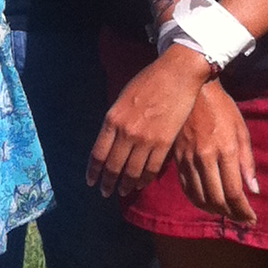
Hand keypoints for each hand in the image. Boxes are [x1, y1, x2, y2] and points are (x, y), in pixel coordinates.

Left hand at [87, 45, 211, 200]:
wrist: (175, 75)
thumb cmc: (147, 83)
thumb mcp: (121, 100)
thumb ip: (115, 122)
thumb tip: (110, 143)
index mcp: (112, 120)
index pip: (98, 154)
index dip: (93, 172)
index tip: (91, 181)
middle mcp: (126, 132)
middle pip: (113, 167)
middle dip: (108, 183)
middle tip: (106, 192)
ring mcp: (146, 139)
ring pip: (132, 171)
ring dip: (126, 185)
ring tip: (122, 191)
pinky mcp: (165, 143)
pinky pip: (152, 168)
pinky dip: (145, 179)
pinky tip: (140, 184)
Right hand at [172, 80, 259, 224]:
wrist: (192, 87)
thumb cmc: (222, 107)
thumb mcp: (241, 130)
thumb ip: (247, 162)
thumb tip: (254, 190)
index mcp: (225, 150)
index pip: (234, 192)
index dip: (243, 211)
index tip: (251, 219)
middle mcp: (205, 157)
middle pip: (217, 199)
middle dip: (231, 214)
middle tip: (241, 219)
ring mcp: (188, 158)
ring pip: (198, 196)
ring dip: (213, 211)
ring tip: (225, 213)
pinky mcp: (176, 156)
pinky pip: (185, 186)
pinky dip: (196, 200)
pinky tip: (206, 202)